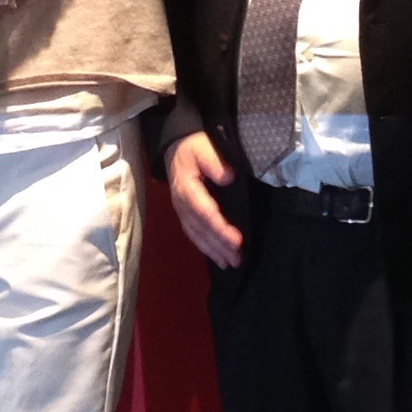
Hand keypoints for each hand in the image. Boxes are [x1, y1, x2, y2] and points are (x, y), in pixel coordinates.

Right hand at [165, 131, 243, 266]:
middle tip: (236, 258)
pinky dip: (205, 248)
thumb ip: (214, 161)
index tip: (236, 239)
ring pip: (197, 235)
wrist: (175, 150)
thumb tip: (228, 177)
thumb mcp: (204, 147)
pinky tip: (217, 258)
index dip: (220, 227)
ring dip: (213, 250)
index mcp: (187, 188)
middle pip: (201, 228)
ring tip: (229, 263)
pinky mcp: (185, 215)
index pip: (204, 212)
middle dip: (219, 245)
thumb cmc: (193, 148)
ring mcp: (182, 211)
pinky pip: (194, 235)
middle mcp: (182, 204)